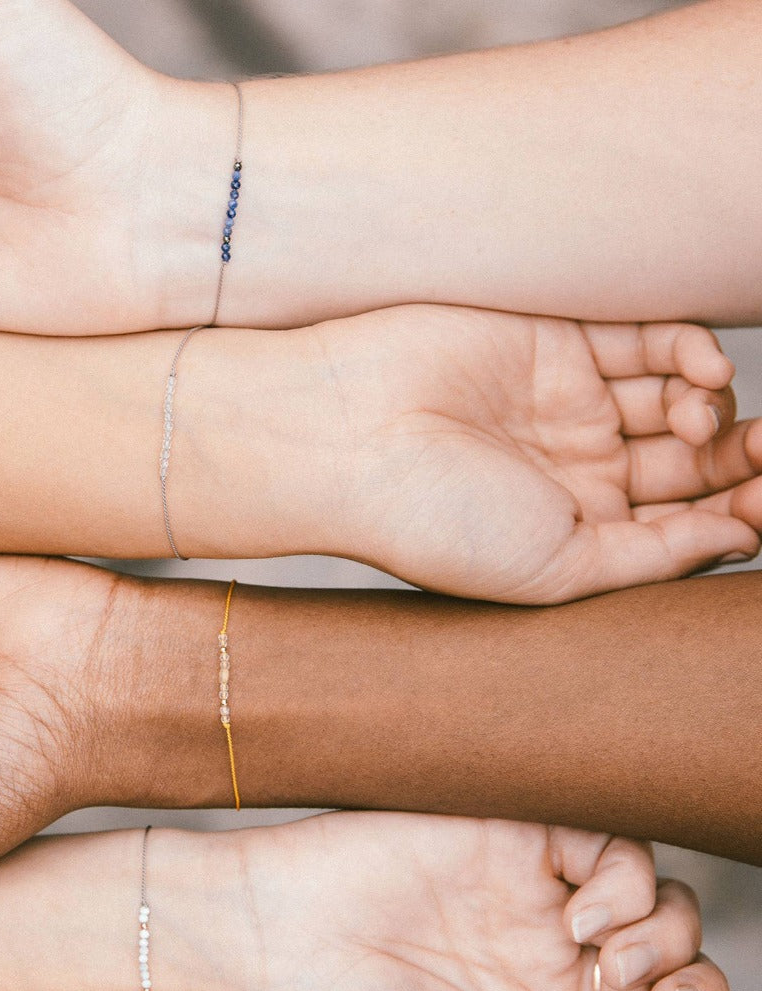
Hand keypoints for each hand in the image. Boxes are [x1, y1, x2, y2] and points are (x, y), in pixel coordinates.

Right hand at [232, 813, 727, 990]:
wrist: (272, 949)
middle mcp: (544, 972)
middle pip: (670, 975)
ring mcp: (528, 902)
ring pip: (656, 906)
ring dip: (666, 941)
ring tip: (609, 963)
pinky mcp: (509, 839)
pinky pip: (607, 844)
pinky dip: (623, 881)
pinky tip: (578, 912)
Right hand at [320, 307, 761, 601]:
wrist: (348, 439)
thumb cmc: (432, 521)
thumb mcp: (558, 570)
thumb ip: (653, 558)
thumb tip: (740, 540)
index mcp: (574, 528)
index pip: (680, 521)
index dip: (738, 514)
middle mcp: (576, 466)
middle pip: (691, 460)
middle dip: (741, 461)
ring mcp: (568, 402)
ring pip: (679, 398)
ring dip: (715, 410)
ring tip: (700, 423)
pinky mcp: (557, 340)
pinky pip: (648, 339)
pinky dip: (689, 352)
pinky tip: (697, 374)